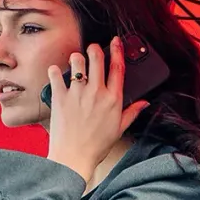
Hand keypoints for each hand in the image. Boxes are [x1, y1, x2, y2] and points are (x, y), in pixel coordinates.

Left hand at [47, 36, 149, 182]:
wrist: (74, 158)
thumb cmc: (96, 146)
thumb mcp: (119, 129)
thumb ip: (132, 112)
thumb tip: (144, 103)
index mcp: (112, 99)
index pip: (118, 67)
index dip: (117, 50)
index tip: (116, 41)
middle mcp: (95, 93)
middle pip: (97, 58)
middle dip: (95, 48)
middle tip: (93, 48)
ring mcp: (77, 94)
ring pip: (77, 62)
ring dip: (77, 57)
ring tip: (76, 60)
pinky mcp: (60, 98)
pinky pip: (56, 75)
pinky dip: (55, 71)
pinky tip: (56, 72)